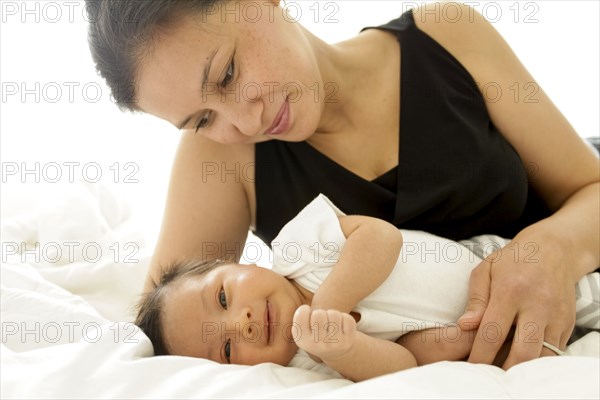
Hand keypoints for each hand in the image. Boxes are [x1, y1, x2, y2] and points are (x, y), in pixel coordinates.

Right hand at [292, 305, 356, 361]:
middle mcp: (318, 345)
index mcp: (303, 341)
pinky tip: (340, 325)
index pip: (300, 315)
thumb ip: (300, 318)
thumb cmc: (315, 334)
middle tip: (321, 319)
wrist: (334, 352)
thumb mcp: (302, 330)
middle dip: (320, 312)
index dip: (304, 309)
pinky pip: (347, 318)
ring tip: (330, 322)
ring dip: (333, 314)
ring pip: (334, 314)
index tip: (307, 313)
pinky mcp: (348, 341)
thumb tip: (310, 310)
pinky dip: (344, 318)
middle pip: (318, 314)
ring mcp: (334, 344)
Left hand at [458, 238, 575, 368]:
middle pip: (522, 352)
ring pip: (542, 356)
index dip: (480, 354)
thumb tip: (465, 325)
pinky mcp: (568, 323)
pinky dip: (538, 361)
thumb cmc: (512, 260)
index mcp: (510, 290)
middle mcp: (537, 305)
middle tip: (488, 375)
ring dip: (523, 368)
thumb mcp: (486, 270)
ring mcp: (556, 315)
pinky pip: (554, 351)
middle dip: (504, 370)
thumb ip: (475, 299)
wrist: (554, 249)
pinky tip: (522, 359)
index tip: (470, 366)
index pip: (492, 332)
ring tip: (504, 370)